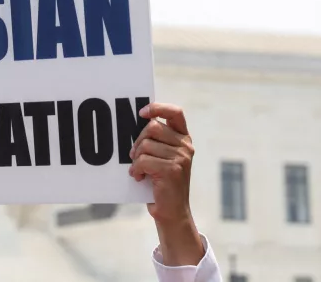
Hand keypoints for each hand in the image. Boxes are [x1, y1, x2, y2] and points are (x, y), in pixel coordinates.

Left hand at [128, 103, 204, 265]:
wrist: (172, 212)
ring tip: (139, 170)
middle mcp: (186, 146)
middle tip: (135, 156)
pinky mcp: (172, 170)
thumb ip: (157, 140)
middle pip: (152, 127)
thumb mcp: (163, 157)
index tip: (142, 113)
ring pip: (145, 145)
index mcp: (184, 139)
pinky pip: (143, 160)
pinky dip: (136, 170)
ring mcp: (181, 158)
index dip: (158, 108)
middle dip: (138, 141)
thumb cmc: (161, 182)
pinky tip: (138, 178)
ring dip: (136, 159)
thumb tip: (138, 124)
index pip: (175, 112)